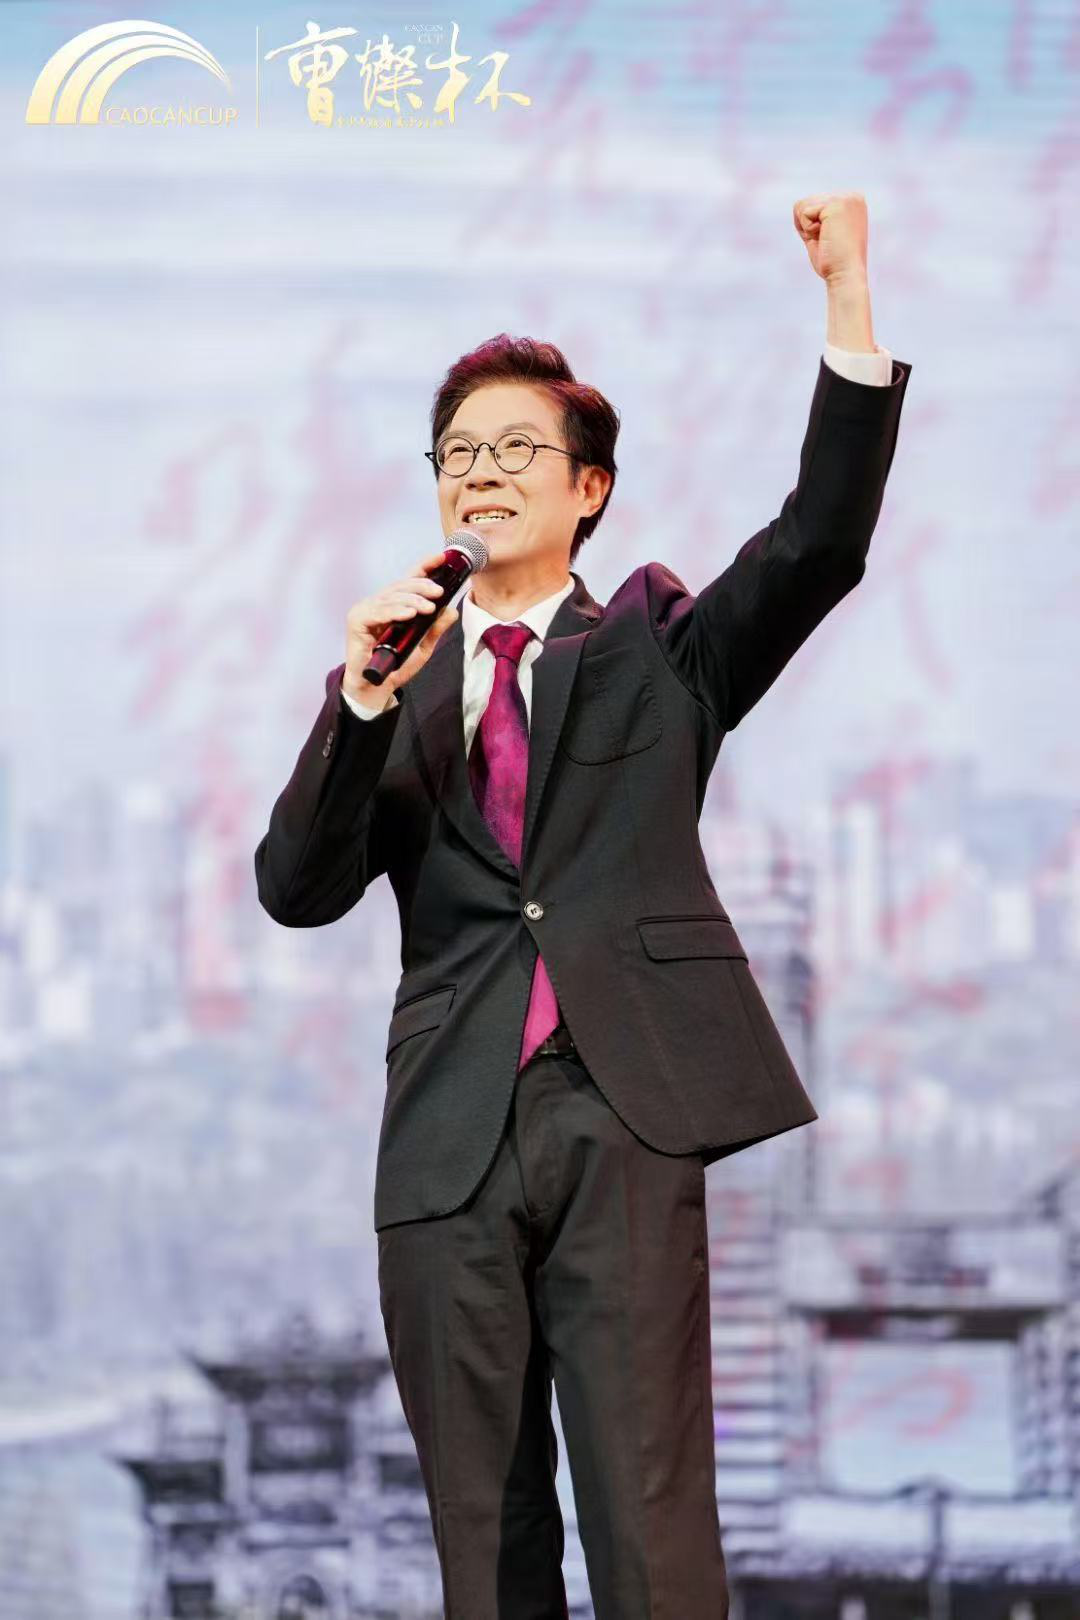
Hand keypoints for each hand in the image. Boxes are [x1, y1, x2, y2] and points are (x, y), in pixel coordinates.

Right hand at [343, 549, 458, 709]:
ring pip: (392, 597)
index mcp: (393, 605)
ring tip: (428, 607)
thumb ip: (435, 629)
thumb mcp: (422, 646)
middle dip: (422, 586)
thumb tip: (452, 611)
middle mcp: (378, 603)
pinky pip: (378, 611)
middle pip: (401, 585)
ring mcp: (365, 610)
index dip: (424, 567)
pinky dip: (395, 611)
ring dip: (412, 600)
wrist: (375, 688)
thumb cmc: (395, 665)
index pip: (409, 580)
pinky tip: (410, 613)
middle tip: (439, 592)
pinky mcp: (356, 621)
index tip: (442, 558)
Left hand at [792, 191, 868, 285]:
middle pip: (806, 202)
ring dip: (808, 228)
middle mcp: (852, 197)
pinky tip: (825, 238)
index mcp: (852, 202)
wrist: (846, 275)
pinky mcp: (836, 204)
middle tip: (828, 242)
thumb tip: (799, 206)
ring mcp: (845, 198)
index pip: (814, 204)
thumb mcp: (826, 233)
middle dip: (809, 227)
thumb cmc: (834, 262)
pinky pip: (803, 213)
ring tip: (827, 239)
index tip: (830, 240)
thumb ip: (817, 216)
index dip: (812, 227)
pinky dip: (808, 230)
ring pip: (802, 206)